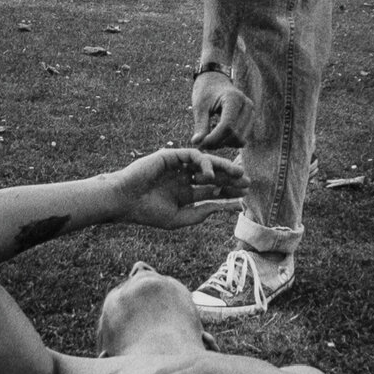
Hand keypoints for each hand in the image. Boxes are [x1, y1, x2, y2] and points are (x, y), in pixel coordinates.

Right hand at [115, 143, 246, 228]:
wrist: (125, 201)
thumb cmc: (148, 212)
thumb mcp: (180, 217)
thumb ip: (202, 212)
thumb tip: (225, 207)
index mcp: (185, 193)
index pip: (212, 192)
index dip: (228, 193)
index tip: (244, 197)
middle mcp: (184, 178)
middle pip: (213, 177)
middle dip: (231, 179)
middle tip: (248, 182)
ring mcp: (178, 166)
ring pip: (206, 164)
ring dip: (223, 168)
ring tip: (238, 174)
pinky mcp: (171, 156)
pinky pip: (193, 155)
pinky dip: (204, 163)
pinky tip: (211, 174)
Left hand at [189, 70, 255, 151]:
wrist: (215, 80)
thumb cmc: (205, 91)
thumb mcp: (200, 107)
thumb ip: (200, 125)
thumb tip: (197, 144)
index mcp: (234, 98)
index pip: (227, 126)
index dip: (213, 138)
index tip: (199, 144)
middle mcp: (247, 106)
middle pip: (235, 135)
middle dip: (217, 143)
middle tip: (202, 143)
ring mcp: (251, 113)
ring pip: (240, 139)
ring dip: (223, 143)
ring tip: (209, 137)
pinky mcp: (250, 121)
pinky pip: (241, 139)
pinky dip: (229, 141)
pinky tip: (217, 133)